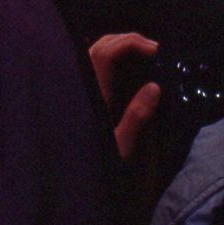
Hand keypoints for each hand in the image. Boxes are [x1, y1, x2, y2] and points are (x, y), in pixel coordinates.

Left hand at [89, 32, 161, 160]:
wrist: (68, 184)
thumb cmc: (92, 165)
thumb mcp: (119, 147)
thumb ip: (136, 117)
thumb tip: (154, 86)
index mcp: (93, 93)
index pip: (108, 51)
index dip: (132, 42)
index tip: (155, 50)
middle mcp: (83, 84)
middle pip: (102, 44)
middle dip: (129, 40)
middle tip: (153, 51)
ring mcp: (78, 87)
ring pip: (95, 50)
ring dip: (119, 46)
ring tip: (142, 55)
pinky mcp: (79, 94)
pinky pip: (91, 63)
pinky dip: (107, 56)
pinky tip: (122, 66)